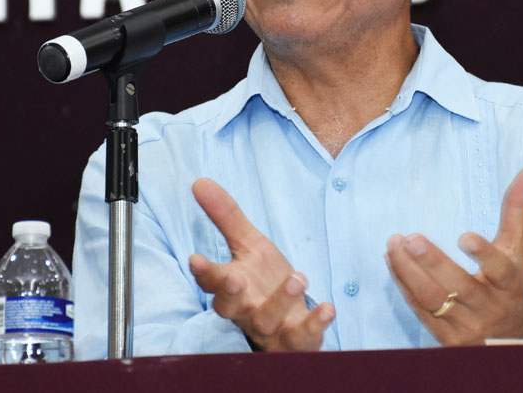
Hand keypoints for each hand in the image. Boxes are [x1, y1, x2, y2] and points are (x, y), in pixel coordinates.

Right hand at [188, 178, 335, 350]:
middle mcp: (246, 310)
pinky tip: (328, 307)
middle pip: (230, 307)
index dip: (203, 272)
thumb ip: (226, 216)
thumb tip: (200, 181)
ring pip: (267, 320)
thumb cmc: (264, 282)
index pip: (211, 280)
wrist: (290, 325)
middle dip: (230, 294)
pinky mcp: (296, 341)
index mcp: (232, 285)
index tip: (195, 258)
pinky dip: (315, 324)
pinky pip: (302, 338)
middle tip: (235, 278)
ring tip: (298, 276)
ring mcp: (270, 328)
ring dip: (281, 300)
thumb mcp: (250, 245)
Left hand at [385, 164, 522, 344]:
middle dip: (433, 263)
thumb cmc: (511, 285)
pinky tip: (392, 261)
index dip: (483, 254)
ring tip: (393, 245)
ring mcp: (466, 325)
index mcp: (509, 283)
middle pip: (459, 287)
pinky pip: (420, 311)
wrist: (515, 340)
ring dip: (408, 272)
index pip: (499, 269)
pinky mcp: (446, 338)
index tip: (465, 237)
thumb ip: (517, 209)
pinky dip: (404, 285)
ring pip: (433, 300)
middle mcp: (488, 306)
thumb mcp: (517, 249)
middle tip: (410, 239)